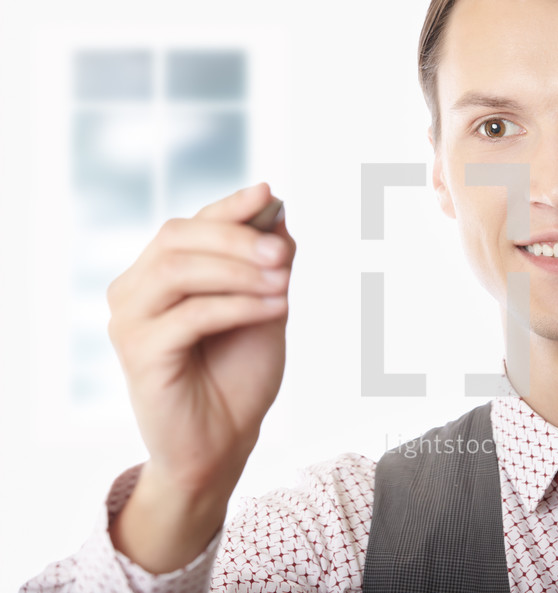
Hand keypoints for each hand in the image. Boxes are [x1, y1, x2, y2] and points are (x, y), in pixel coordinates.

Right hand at [107, 183, 295, 570]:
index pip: (189, 225)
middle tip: (283, 253)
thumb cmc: (239, 375)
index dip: (228, 207)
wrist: (224, 442)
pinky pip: (190, 315)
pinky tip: (279, 309)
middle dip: (235, 239)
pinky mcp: (139, 353)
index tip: (268, 193)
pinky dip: (239, 306)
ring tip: (284, 285)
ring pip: (178, 271)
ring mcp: (130, 321)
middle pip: (176, 238)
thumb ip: (267, 264)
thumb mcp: (265, 307)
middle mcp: (135, 290)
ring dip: (238, 272)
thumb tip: (278, 212)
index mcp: (160, 274)